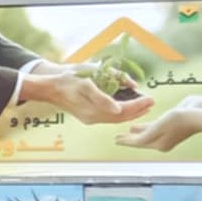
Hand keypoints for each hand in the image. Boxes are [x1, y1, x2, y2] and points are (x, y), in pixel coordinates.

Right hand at [21, 71, 153, 124]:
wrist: (49, 87)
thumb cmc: (67, 81)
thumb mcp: (85, 84)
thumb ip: (102, 97)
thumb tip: (118, 109)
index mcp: (93, 111)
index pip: (122, 110)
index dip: (138, 105)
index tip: (150, 98)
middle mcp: (93, 118)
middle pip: (121, 117)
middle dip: (138, 110)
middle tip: (152, 102)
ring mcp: (90, 119)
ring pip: (116, 119)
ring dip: (131, 113)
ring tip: (144, 106)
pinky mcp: (87, 116)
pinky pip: (109, 117)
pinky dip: (121, 113)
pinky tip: (126, 108)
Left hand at [115, 107, 198, 151]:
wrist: (200, 113)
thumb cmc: (180, 120)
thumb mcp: (159, 127)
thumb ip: (145, 134)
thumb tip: (135, 140)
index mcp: (159, 144)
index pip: (138, 142)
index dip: (126, 140)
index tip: (115, 139)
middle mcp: (162, 140)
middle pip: (141, 139)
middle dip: (129, 138)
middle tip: (117, 137)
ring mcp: (167, 132)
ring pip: (147, 133)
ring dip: (137, 132)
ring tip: (128, 129)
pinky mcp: (171, 123)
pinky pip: (154, 126)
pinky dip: (146, 126)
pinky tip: (141, 124)